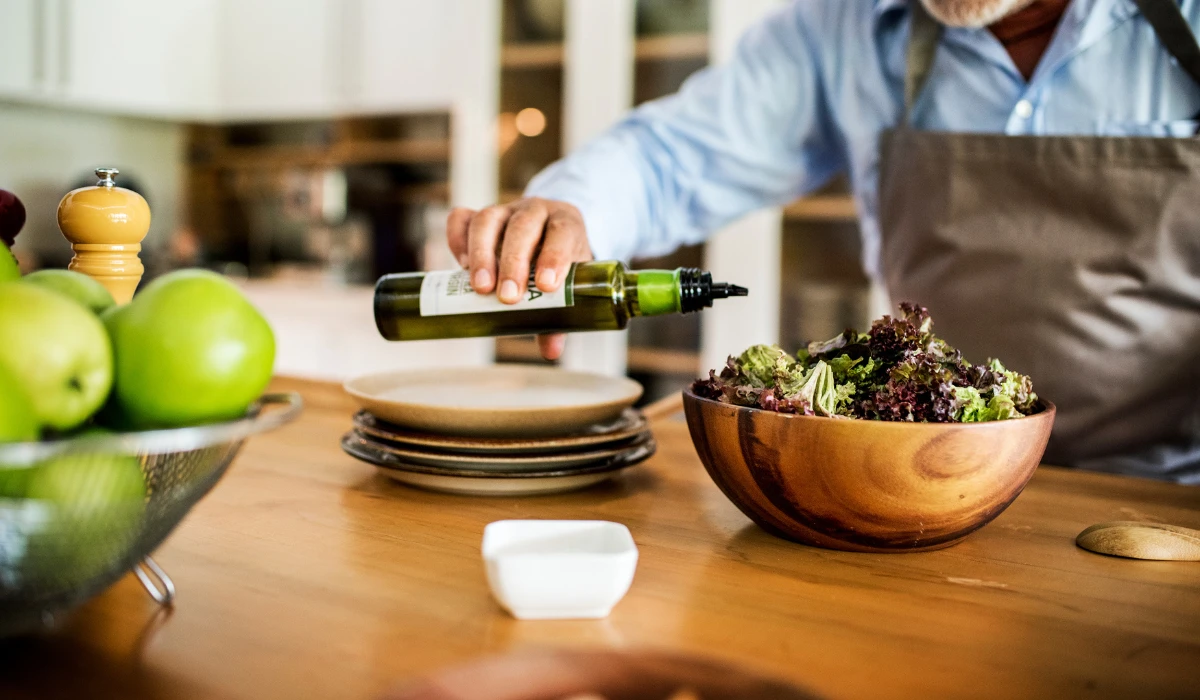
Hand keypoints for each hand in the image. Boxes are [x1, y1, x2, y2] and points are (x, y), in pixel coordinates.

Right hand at [447, 197, 592, 360]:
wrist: (547, 231)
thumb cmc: (558, 261)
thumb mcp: (567, 282)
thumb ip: (558, 314)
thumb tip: (551, 352)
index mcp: (564, 222)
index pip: (562, 232)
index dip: (554, 256)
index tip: (545, 286)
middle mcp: (534, 211)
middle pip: (522, 227)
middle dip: (513, 263)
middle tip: (507, 296)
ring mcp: (504, 211)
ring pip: (488, 219)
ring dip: (482, 254)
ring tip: (480, 288)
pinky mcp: (478, 216)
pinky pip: (461, 218)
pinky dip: (457, 240)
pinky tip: (460, 266)